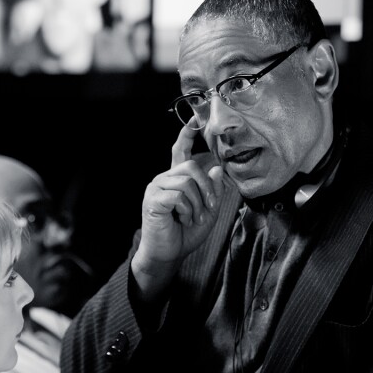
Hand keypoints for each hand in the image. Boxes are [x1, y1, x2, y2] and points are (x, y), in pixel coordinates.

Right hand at [132, 122, 224, 299]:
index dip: (187, 134)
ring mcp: (156, 187)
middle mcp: (164, 179)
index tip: (195, 118)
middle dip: (207, 189)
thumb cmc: (185, 233)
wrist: (168, 254)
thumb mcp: (208, 210)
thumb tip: (219, 168)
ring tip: (192, 218)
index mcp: (176, 179)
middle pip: (191, 167)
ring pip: (187, 182)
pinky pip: (179, 196)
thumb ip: (214, 190)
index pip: (180, 151)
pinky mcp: (153, 199)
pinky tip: (182, 219)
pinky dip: (187, 210)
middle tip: (209, 208)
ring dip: (197, 204)